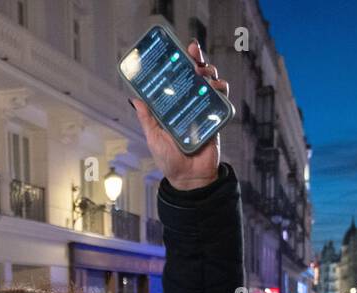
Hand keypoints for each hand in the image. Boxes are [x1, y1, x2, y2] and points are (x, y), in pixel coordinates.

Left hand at [129, 40, 223, 190]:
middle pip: (195, 76)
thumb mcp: (153, 137)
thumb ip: (147, 119)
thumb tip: (135, 99)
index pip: (176, 79)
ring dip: (209, 73)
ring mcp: (203, 110)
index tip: (177, 50)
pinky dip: (220, 90)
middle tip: (193, 53)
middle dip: (197, 60)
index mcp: (172, 106)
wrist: (190, 179)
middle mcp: (188, 105)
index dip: (178, 64)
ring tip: (203, 73)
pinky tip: (216, 87)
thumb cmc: (169, 160)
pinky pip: (221, 100)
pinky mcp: (215, 119)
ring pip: (210, 83)